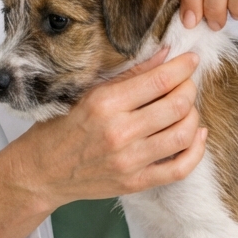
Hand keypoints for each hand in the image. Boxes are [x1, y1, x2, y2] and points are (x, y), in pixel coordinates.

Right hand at [0, 50, 206, 237]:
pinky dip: (196, 150)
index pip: (159, 80)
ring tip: (187, 108)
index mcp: (105, 103)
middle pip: (177, 105)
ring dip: (193, 115)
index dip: (183, 67)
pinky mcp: (136, 182)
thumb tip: (165, 55)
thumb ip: (130, 75)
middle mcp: (119, 132)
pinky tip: (196, 135)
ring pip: (183, 134)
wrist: (42, 172)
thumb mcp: (89, 93)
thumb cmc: (62, 128)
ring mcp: (129, 161)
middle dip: (190, 89)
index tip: (192, 60)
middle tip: (187, 83)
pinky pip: (180, 168)